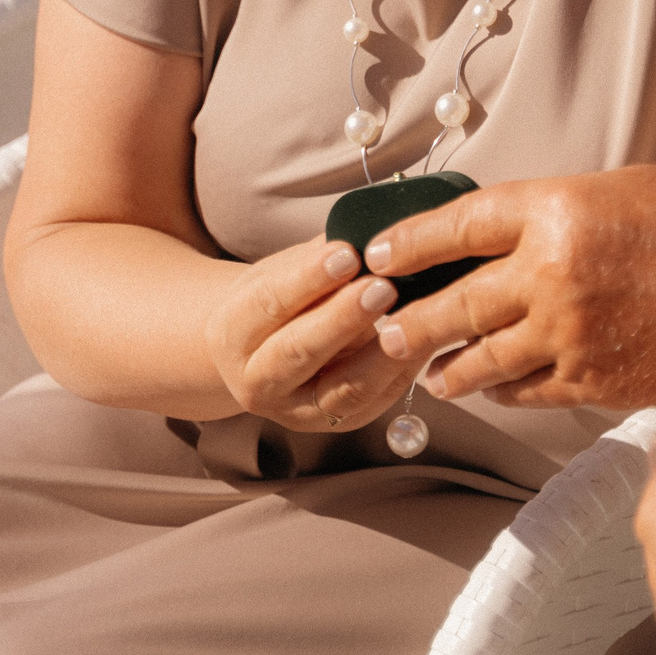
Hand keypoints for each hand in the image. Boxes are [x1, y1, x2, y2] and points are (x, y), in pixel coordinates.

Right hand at [206, 234, 420, 430]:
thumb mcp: (283, 272)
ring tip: (413, 317)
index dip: (308, 278)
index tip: (347, 253)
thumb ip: (319, 256)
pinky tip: (423, 341)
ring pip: (341, 391)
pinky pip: (374, 403)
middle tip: (382, 286)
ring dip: (380, 355)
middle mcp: (255, 381)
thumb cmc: (278, 299)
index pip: (268, 303)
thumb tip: (366, 230)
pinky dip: (402, 373)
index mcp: (232, 332)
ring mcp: (296, 411)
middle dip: (343, 318)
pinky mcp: (336, 425)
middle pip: (298, 352)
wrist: (261, 353)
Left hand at [367, 166, 655, 409]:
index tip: (378, 255)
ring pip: (481, 359)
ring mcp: (567, 333)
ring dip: (447, 369)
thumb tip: (506, 232)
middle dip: (411, 321)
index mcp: (554, 211)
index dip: (409, 243)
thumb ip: (557, 210)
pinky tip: (491, 388)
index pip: (457, 226)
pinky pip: (526, 391)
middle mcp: (549, 274)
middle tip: (384, 331)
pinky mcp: (591, 381)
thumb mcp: (619, 190)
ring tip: (429, 374)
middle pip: (454, 303)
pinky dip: (502, 389)